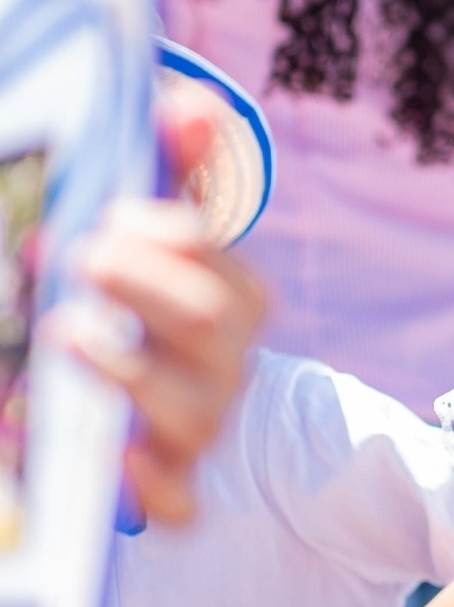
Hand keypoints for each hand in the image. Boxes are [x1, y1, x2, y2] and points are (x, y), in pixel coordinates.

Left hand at [55, 104, 263, 523]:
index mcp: (234, 295)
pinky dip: (148, 487)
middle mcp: (228, 363)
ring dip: (127, 375)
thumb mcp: (152, 222)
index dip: (166, 239)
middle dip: (143, 287)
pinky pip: (179, 502)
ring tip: (66, 332)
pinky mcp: (170, 480)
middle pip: (207, 325)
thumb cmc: (139, 288)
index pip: (215, 262)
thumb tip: (187, 104)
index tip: (107, 215)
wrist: (149, 376)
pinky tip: (109, 456)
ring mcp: (200, 424)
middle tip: (81, 257)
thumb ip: (168, 161)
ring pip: (189, 414)